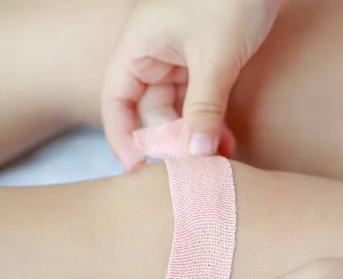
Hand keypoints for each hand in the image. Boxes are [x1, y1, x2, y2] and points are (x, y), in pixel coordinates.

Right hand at [102, 0, 281, 169]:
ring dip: (196, 134)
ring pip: (178, 108)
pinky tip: (227, 142)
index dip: (122, 135)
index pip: (116, 100)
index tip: (138, 167)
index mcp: (138, 46)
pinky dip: (211, 120)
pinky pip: (200, 99)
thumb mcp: (215, 56)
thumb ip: (204, 107)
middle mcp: (153, 54)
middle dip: (172, 139)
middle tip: (196, 167)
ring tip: (219, 159)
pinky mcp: (204, 60)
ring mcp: (179, 58)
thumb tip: (196, 154)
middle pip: (150, 110)